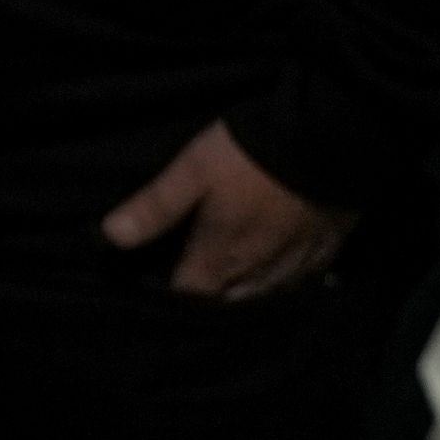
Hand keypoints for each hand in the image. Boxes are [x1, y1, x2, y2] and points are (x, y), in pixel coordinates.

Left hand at [102, 119, 357, 299]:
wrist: (329, 139)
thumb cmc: (252, 155)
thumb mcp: (192, 172)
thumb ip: (155, 206)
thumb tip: (111, 236)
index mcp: (223, 254)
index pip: (191, 295)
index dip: (172, 294)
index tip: (160, 281)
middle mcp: (260, 269)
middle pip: (228, 300)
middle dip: (209, 296)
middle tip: (195, 279)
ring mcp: (298, 261)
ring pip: (266, 294)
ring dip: (245, 292)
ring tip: (230, 279)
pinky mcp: (328, 247)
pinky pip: (302, 279)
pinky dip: (284, 280)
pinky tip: (277, 268)